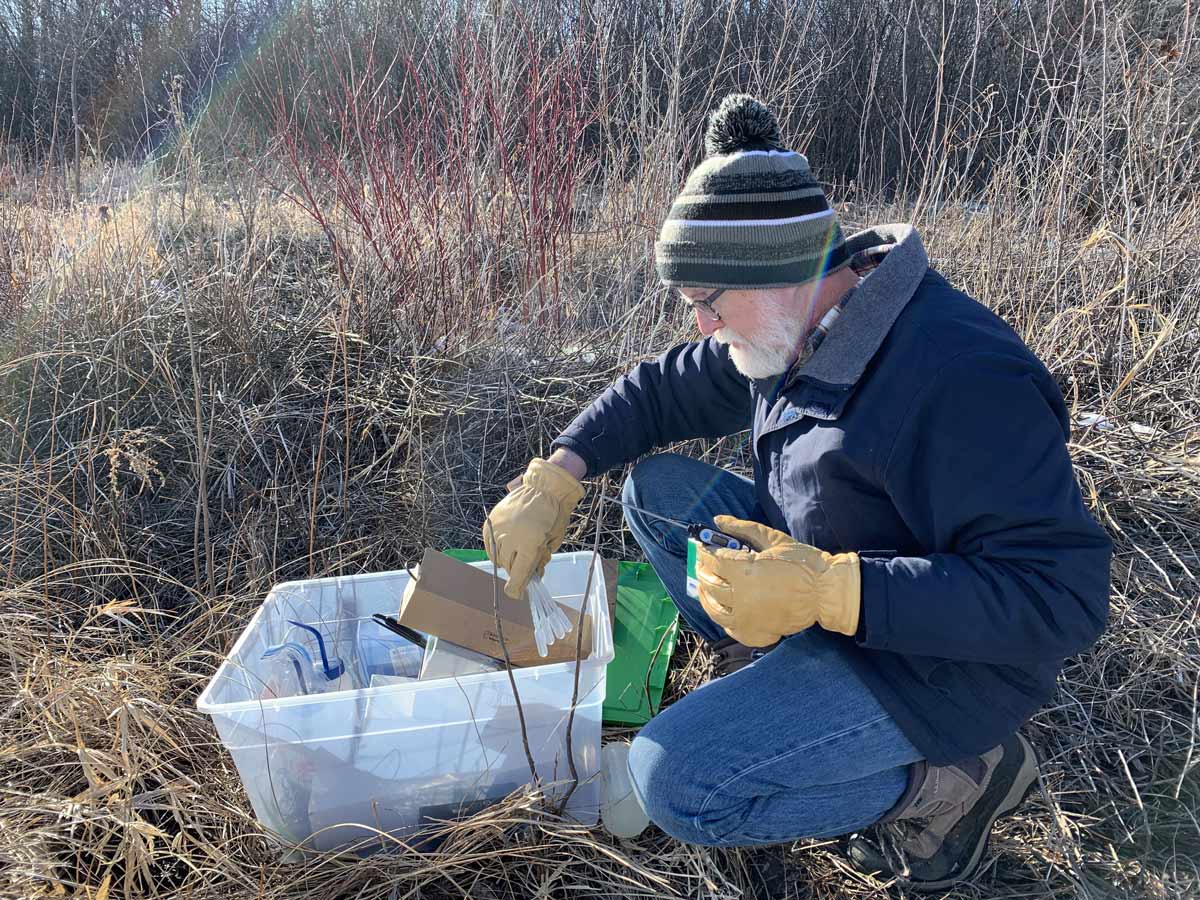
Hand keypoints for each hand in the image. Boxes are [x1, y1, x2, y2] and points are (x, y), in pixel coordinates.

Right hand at [483, 458, 584, 598]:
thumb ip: (540, 559)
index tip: (516, 594)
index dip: (517, 588)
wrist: (545, 488)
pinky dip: (495, 550)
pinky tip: (504, 549)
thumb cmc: (554, 516)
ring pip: (498, 556)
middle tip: (524, 569)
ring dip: (506, 560)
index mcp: (530, 545)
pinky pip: (489, 543)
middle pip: (508, 566)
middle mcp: (511, 538)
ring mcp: (499, 529)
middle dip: (516, 570)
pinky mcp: (492, 521)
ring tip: (516, 554)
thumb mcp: (552, 541)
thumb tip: (532, 573)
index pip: (518, 575)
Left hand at [695, 515, 860, 646]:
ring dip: (706, 595)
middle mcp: (741, 597)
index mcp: (744, 571)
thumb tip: (719, 520)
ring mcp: (746, 618)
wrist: (827, 593)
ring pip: (714, 608)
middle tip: (702, 564)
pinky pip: (729, 627)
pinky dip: (722, 617)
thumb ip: (743, 528)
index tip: (702, 547)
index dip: (703, 551)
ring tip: (706, 585)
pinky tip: (723, 607)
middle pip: (709, 583)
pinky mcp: (755, 633)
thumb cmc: (804, 563)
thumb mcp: (773, 539)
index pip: (712, 560)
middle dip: (702, 571)